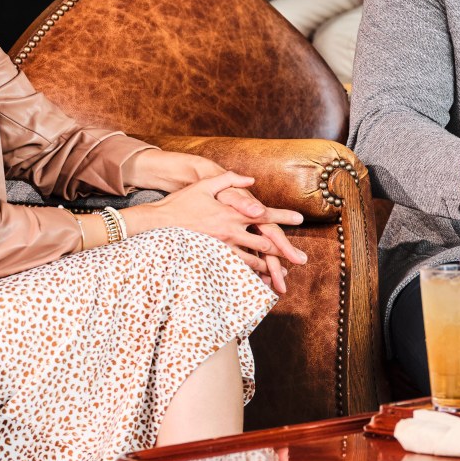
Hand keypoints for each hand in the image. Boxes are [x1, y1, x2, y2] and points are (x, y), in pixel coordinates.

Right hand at [126, 172, 307, 294]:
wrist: (158, 222)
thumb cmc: (182, 201)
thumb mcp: (206, 185)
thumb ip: (231, 180)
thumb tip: (251, 180)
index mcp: (233, 212)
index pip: (265, 214)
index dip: (284, 216)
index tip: (301, 218)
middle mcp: (231, 231)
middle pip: (265, 242)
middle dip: (285, 251)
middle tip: (300, 258)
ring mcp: (223, 247)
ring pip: (253, 260)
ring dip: (270, 267)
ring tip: (283, 273)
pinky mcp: (213, 258)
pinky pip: (235, 269)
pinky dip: (249, 275)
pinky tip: (257, 280)